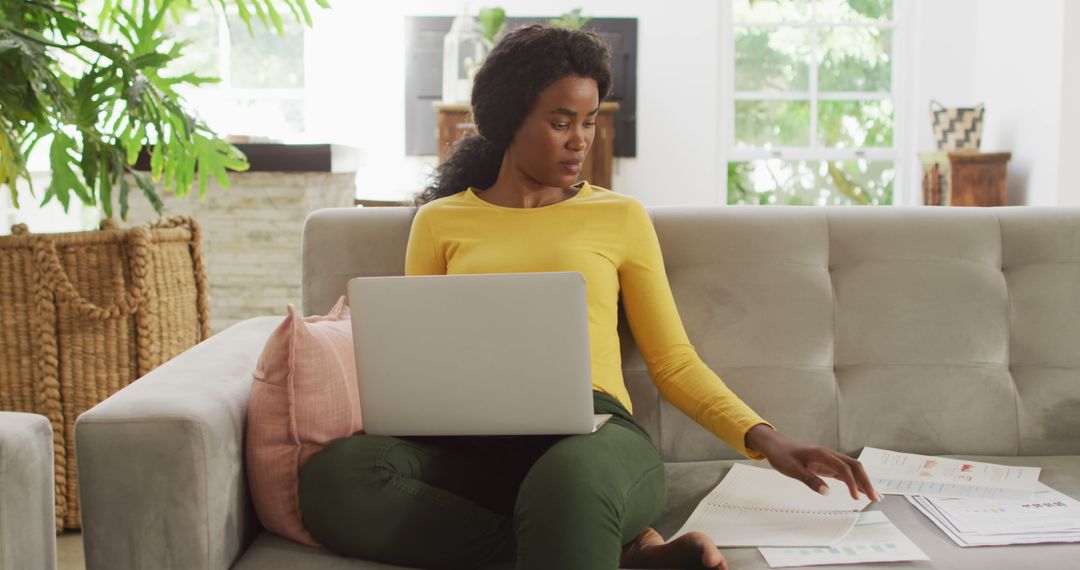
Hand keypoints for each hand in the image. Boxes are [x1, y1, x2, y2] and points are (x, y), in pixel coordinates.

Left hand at [745, 424, 882, 501]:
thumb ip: (810, 480)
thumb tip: (827, 492)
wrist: (776, 446)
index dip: (851, 482)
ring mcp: (830, 460)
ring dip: (864, 482)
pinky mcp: (828, 465)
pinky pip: (846, 473)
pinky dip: (855, 482)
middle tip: (875, 498)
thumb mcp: (792, 469)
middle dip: (866, 481)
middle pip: (854, 466)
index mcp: (822, 454)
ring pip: (852, 469)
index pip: (843, 468)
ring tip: (875, 496)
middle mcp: (829, 455)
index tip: (856, 497)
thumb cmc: (783, 456)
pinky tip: (861, 491)